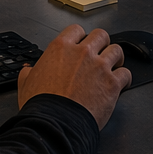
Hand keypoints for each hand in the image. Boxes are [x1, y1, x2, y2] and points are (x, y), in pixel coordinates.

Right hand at [17, 25, 131, 129]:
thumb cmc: (41, 106)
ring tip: (114, 65)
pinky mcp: (112, 84)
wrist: (55, 124)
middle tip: (101, 53)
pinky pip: (126, 74)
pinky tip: (122, 83)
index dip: (80, 37)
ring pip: (117, 50)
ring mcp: (99, 67)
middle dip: (102, 43)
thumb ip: (29, 73)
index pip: (76, 30)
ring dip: (116, 58)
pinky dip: (125, 78)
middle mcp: (82, 53)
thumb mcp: (26, 84)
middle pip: (101, 35)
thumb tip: (28, 71)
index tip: (82, 44)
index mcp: (61, 48)